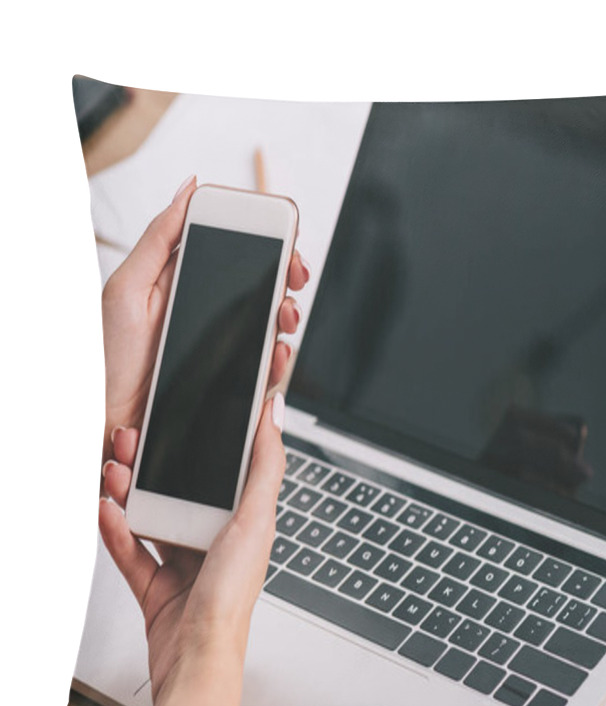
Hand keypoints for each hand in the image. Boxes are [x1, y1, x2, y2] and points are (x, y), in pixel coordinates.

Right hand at [99, 397, 285, 705]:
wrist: (196, 660)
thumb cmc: (233, 598)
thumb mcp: (256, 518)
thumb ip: (265, 465)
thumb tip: (274, 415)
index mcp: (248, 522)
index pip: (230, 472)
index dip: (208, 443)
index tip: (186, 417)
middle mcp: (219, 540)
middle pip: (185, 492)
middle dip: (157, 466)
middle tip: (136, 442)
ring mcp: (187, 563)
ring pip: (155, 517)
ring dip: (132, 493)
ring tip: (116, 471)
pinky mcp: (159, 586)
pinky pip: (132, 551)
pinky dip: (117, 531)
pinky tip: (106, 511)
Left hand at [100, 175, 308, 460]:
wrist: (113, 419)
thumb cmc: (113, 357)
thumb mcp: (128, 287)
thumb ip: (159, 238)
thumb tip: (189, 189)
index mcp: (188, 279)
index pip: (236, 250)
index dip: (265, 240)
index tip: (283, 236)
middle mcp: (211, 309)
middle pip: (264, 283)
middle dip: (288, 274)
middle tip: (294, 273)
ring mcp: (226, 344)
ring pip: (273, 322)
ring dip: (289, 313)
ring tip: (284, 313)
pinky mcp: (235, 377)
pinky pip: (268, 365)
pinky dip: (280, 358)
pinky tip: (277, 352)